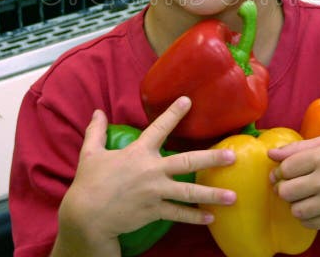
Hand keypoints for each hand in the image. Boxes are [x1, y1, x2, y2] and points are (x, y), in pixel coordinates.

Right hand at [59, 97, 236, 244]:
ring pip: (189, 192)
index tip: (188, 100)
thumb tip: (97, 112)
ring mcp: (155, 192)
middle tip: (232, 156)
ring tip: (233, 195)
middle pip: (187, 162)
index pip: (159, 128)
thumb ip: (96, 132)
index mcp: (138, 152)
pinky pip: (179, 214)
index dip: (174, 113)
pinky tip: (211, 217)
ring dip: (212, 194)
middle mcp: (151, 170)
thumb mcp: (91, 154)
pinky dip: (195, 217)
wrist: (87, 216)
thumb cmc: (89, 183)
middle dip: (211, 158)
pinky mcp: (154, 210)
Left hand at [267, 136, 319, 230]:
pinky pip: (308, 223)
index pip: (286, 168)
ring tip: (303, 197)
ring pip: (295, 210)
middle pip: (286, 191)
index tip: (283, 173)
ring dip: (295, 204)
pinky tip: (314, 206)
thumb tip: (270, 154)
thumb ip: (296, 147)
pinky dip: (306, 216)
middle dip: (284, 189)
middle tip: (290, 186)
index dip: (279, 171)